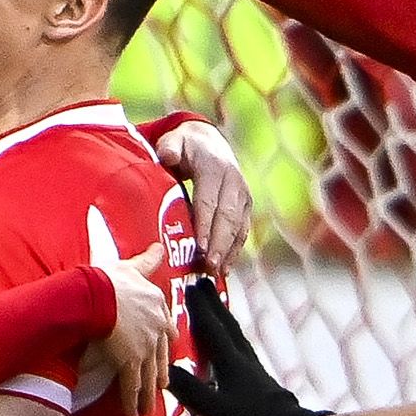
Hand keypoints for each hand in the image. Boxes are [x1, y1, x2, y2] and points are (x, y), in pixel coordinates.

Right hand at [93, 239, 175, 414]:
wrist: (98, 295)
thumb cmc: (110, 279)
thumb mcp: (132, 267)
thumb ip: (147, 261)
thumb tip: (159, 245)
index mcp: (157, 307)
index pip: (167, 328)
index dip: (167, 341)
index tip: (168, 348)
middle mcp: (156, 329)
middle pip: (161, 357)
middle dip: (160, 374)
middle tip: (161, 387)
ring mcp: (145, 348)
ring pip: (149, 376)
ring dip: (148, 394)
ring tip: (147, 408)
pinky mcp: (130, 363)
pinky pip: (131, 386)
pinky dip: (131, 401)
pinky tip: (131, 413)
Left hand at [153, 118, 249, 274]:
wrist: (210, 142)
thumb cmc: (186, 146)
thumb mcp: (174, 141)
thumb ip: (169, 149)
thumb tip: (169, 157)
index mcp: (215, 168)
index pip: (209, 200)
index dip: (205, 225)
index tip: (199, 247)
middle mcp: (234, 181)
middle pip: (227, 218)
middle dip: (218, 245)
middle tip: (208, 267)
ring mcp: (243, 195)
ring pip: (237, 227)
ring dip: (227, 252)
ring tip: (216, 274)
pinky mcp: (246, 206)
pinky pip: (242, 231)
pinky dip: (235, 251)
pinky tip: (225, 269)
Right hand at [165, 276, 324, 415]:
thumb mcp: (219, 412)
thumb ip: (193, 391)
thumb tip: (165, 371)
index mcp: (232, 364)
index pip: (212, 331)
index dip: (200, 309)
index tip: (189, 285)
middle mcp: (244, 362)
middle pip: (227, 327)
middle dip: (214, 304)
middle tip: (204, 282)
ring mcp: (255, 372)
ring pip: (236, 338)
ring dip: (224, 321)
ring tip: (216, 309)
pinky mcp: (261, 384)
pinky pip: (241, 353)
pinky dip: (232, 343)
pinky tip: (232, 351)